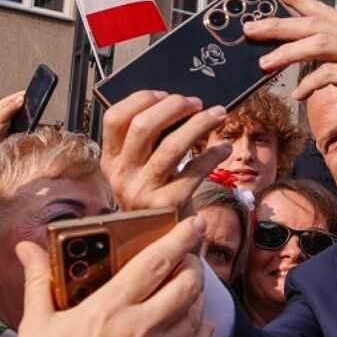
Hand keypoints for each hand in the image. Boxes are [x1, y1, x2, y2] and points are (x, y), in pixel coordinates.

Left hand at [0, 90, 25, 146]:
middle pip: (24, 104)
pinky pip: (27, 122)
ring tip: (28, 119)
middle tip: (29, 111)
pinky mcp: (19, 125)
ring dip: (29, 116)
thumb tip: (21, 99)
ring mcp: (15, 118)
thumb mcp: (0, 117)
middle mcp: (10, 109)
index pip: (18, 96)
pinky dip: (29, 123)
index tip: (32, 98)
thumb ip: (10, 108)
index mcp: (4, 104)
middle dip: (28, 107)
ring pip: (27, 113)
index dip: (25, 96)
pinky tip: (28, 124)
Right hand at [0, 220, 212, 336]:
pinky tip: (197, 323)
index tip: (195, 223)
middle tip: (189, 256)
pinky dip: (199, 330)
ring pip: (195, 315)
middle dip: (193, 264)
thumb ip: (38, 279)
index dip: (182, 238)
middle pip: (186, 285)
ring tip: (188, 286)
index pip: (157, 263)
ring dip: (197, 295)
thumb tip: (27, 247)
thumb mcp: (35, 325)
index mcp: (107, 310)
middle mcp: (137, 332)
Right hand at [100, 91, 230, 214]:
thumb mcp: (138, 170)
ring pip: (172, 146)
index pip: (114, 119)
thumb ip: (147, 142)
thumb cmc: (156, 196)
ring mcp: (144, 191)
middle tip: (196, 103)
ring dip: (199, 124)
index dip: (140, 100)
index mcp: (111, 161)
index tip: (165, 94)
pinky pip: (195, 170)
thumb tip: (177, 104)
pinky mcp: (169, 203)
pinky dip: (214, 154)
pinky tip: (224, 147)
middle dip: (173, 107)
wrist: (162, 242)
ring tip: (218, 114)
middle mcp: (123, 175)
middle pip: (142, 126)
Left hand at [245, 0, 336, 155]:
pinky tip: (298, 94)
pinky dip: (309, 83)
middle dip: (278, 25)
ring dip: (286, 53)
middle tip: (250, 30)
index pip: (324, 10)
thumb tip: (310, 57)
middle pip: (314, 24)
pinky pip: (330, 75)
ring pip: (319, 44)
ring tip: (264, 63)